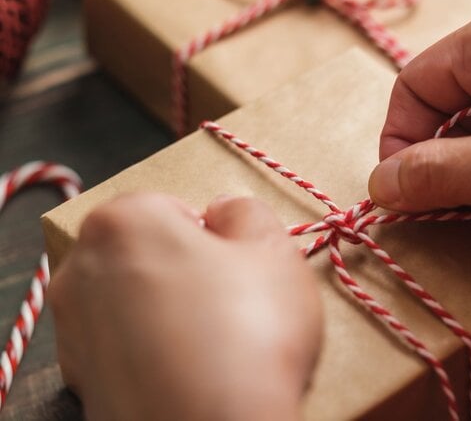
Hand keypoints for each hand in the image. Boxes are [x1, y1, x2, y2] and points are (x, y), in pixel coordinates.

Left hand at [50, 193, 321, 420]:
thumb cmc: (248, 333)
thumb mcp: (273, 250)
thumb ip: (246, 212)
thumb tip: (224, 213)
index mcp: (122, 222)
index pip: (172, 207)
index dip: (212, 234)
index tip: (235, 264)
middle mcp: (81, 271)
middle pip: (146, 252)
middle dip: (185, 268)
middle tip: (231, 299)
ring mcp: (75, 331)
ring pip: (134, 301)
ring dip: (169, 310)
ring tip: (217, 341)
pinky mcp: (82, 383)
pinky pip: (126, 349)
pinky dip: (154, 353)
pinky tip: (193, 370)